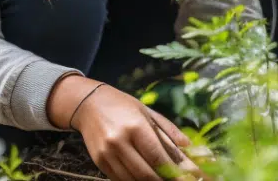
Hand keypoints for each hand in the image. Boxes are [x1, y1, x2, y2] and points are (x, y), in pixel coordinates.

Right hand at [70, 83, 200, 180]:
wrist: (88, 104)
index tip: (189, 177)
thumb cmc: (122, 105)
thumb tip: (188, 147)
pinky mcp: (99, 162)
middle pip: (146, 173)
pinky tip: (145, 177)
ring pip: (133, 180)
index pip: (157, 156)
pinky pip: (120, 180)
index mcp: (135, 126)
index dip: (174, 171)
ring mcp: (107, 154)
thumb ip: (168, 131)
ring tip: (162, 179)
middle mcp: (119, 142)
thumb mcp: (147, 112)